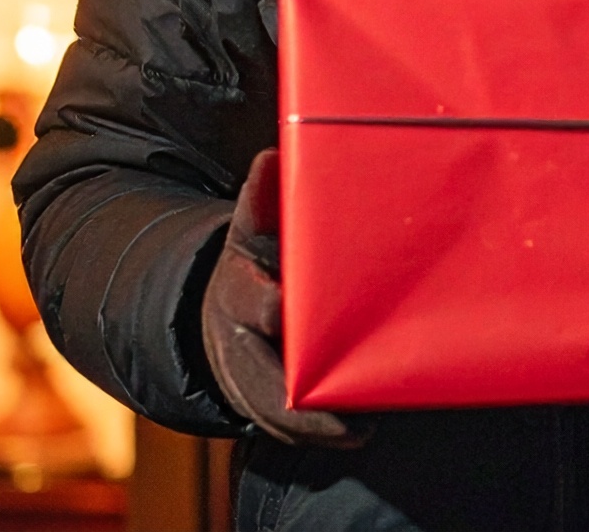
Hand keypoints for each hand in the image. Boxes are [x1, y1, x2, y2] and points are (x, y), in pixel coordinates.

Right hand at [201, 148, 364, 447]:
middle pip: (261, 376)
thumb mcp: (251, 229)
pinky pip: (296, 427)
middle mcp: (242, 344)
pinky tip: (361, 429)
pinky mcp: (274, 406)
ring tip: (354, 427)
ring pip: (278, 413)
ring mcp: (254, 380)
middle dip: (296, 391)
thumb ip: (262, 199)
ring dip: (315, 422)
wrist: (227, 314)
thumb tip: (272, 158)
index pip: (252, 302)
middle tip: (340, 399)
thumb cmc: (257, 264)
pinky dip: (325, 431)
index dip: (269, 306)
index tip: (285, 309)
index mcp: (239, 292)